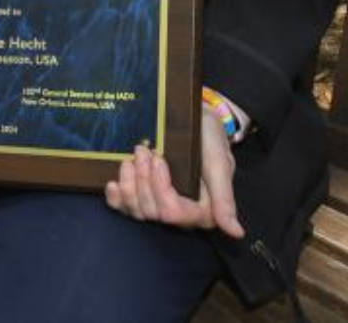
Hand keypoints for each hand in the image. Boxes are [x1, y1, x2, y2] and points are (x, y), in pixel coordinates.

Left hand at [105, 110, 243, 238]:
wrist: (194, 116)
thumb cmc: (209, 136)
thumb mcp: (219, 161)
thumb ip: (224, 197)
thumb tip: (235, 232)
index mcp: (202, 209)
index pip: (173, 213)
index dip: (160, 188)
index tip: (158, 158)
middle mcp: (179, 211)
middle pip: (152, 212)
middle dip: (144, 180)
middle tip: (143, 151)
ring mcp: (158, 202)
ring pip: (137, 211)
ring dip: (129, 185)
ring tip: (131, 159)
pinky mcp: (143, 193)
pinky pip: (125, 207)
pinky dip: (116, 198)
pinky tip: (112, 183)